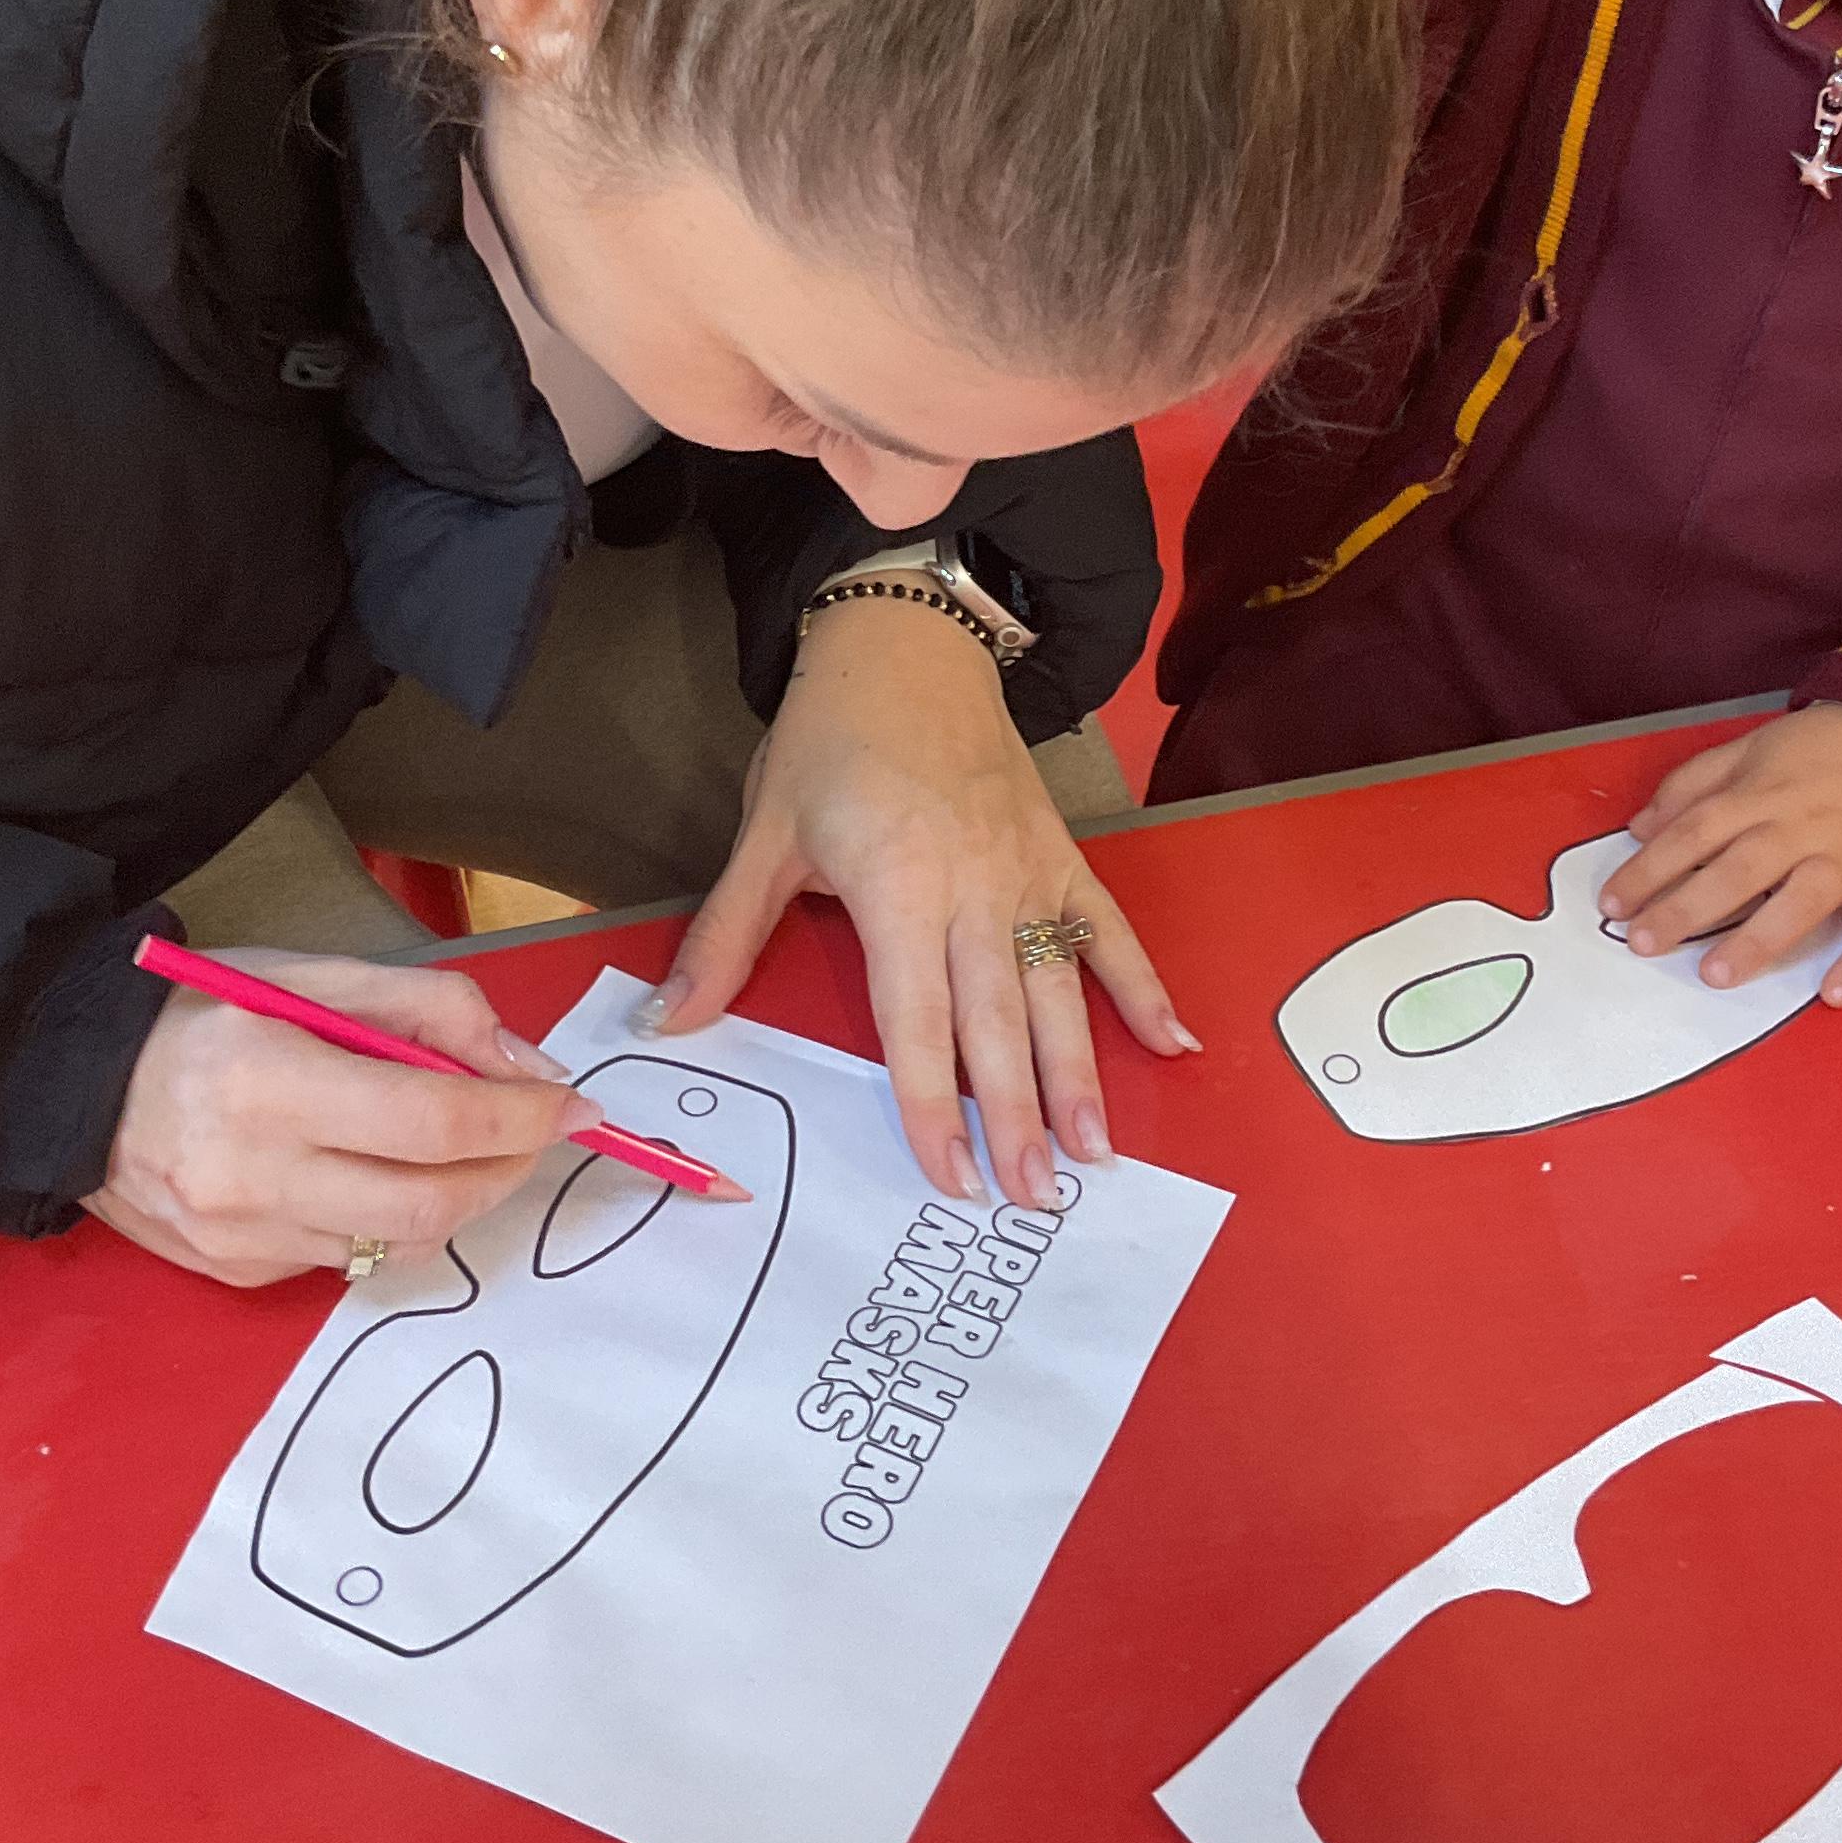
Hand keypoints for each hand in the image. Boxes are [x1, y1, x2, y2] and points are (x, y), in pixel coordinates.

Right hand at [87, 950, 589, 1285]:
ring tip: (461, 1150)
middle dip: (508, 1170)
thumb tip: (529, 1068)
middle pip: (430, 1201)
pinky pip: (345, 1259)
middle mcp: (253, 1173)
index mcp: (271, 1079)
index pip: (434, 1117)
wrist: (69, 1085)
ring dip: (457, 1199)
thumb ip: (429, 1010)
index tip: (574, 1106)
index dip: (521, 1116)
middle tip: (532, 1136)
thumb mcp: (309, 977)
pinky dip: (385, 1218)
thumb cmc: (201, 1015)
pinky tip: (371, 1174)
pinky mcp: (235, 1272)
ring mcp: (240, 1236)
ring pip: (397, 1242)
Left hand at [650, 592, 1194, 1213]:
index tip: (948, 1177)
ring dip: (1080, 1077)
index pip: (916, 1021)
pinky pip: (1109, 933)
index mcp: (898, 887)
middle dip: (1017, 1119)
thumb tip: (667, 1022)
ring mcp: (1027, 874)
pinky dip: (1143, 988)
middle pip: (999, 1024)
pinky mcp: (1061, 856)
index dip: (931, 1106)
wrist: (908, 644)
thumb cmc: (829, 737)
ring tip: (1097, 1154)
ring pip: (1058, 993)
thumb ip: (725, 936)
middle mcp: (974, 890)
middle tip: (1036, 1198)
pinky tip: (1174, 1046)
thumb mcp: (765, 832)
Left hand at [1598, 704, 1841, 1006]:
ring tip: (1715, 974)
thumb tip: (1639, 828)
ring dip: (1759, 938)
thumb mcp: (1749, 748)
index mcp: (1759, 794)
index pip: (1693, 832)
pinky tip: (1832, 994)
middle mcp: (1799, 827)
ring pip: (1802, 899)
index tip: (1613, 905)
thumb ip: (1691, 785)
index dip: (1649, 868)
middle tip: (1644, 944)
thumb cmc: (1821, 750)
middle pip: (1737, 869)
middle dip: (1686, 908)